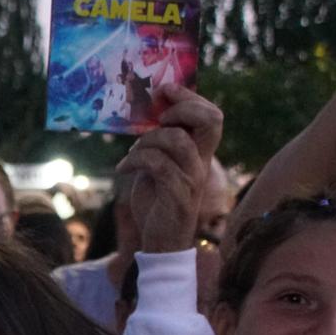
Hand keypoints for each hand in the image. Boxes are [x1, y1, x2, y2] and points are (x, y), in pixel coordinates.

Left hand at [116, 83, 223, 253]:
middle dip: (181, 108)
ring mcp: (192, 178)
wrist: (160, 243)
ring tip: (132, 153)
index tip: (163, 91)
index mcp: (200, 153)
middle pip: (210, 119)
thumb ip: (159, 143)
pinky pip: (157, 164)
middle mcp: (201, 162)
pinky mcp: (178, 194)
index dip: (190, 97)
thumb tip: (145, 113)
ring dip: (146, 140)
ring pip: (176, 139)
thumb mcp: (158, 166)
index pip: (212, 114)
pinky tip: (122, 169)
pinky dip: (134, 161)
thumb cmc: (157, 201)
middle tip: (157, 118)